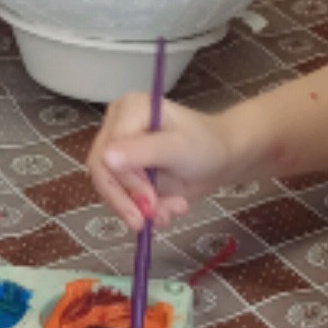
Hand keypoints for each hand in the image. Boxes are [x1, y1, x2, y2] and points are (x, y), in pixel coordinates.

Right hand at [90, 87, 242, 229]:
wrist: (224, 158)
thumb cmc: (207, 145)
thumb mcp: (178, 148)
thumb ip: (143, 151)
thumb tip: (106, 157)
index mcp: (128, 110)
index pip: (107, 151)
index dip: (125, 181)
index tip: (150, 201)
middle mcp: (117, 127)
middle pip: (103, 172)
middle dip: (130, 200)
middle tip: (155, 217)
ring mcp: (120, 151)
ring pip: (112, 190)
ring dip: (140, 209)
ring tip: (170, 214)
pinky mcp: (126, 172)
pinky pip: (123, 197)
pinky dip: (144, 211)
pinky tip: (168, 212)